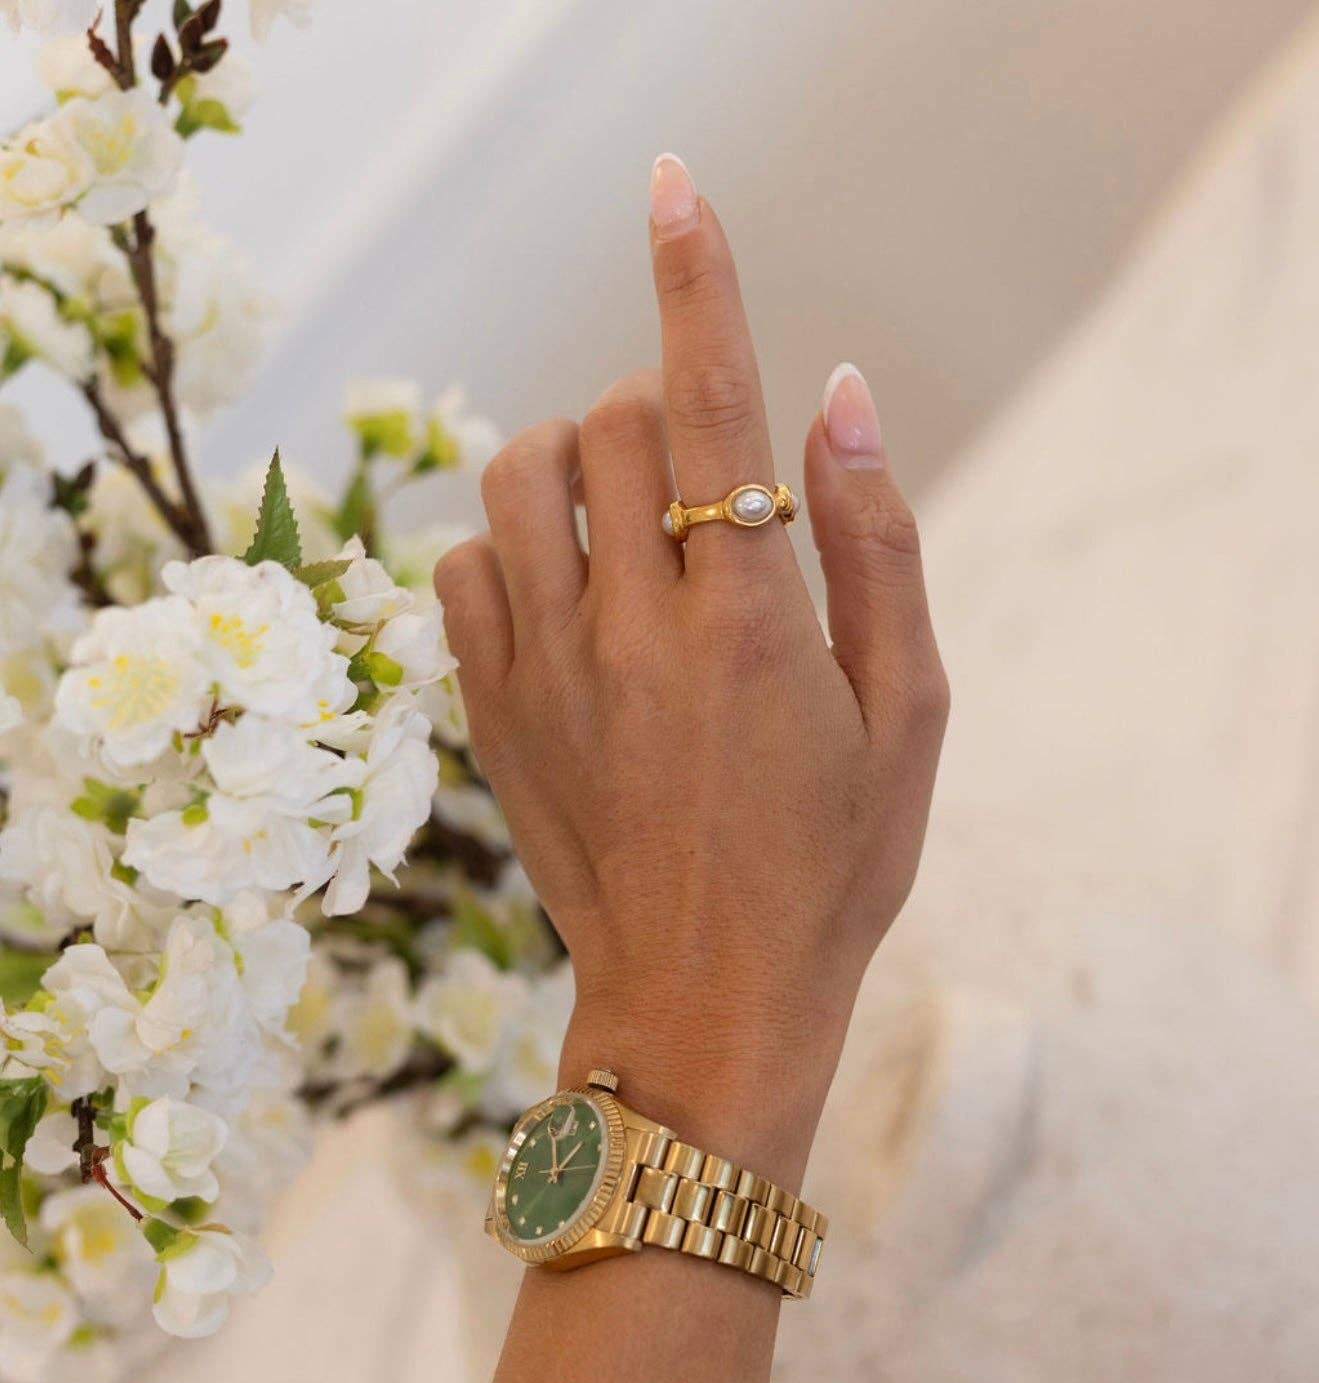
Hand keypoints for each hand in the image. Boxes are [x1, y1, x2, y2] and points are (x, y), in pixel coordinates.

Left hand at [435, 156, 947, 1184]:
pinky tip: (563, 595)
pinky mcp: (491, 715)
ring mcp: (545, 674)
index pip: (710, 408)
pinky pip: (461, 567)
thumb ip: (881, 547)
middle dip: (665, 409)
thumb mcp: (910, 718)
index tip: (677, 190)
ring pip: (517, 477)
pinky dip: (507, 545)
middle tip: (707, 490)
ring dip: (577, 461)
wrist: (705, 1002)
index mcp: (749, 626)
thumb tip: (838, 396)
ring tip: (628, 528)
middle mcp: (632, 633)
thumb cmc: (832, 869)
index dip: (698, 282)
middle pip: (612, 421)